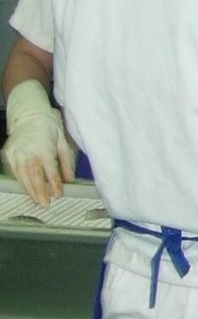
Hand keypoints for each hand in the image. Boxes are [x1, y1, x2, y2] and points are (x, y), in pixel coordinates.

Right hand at [3, 82, 76, 207]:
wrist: (28, 114)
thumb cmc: (49, 126)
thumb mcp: (63, 140)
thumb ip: (66, 161)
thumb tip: (69, 179)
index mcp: (44, 147)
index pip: (50, 170)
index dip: (54, 184)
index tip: (58, 195)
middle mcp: (28, 151)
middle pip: (34, 175)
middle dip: (39, 192)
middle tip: (45, 204)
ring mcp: (16, 152)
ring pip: (22, 175)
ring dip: (29, 190)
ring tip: (37, 201)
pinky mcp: (8, 153)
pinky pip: (15, 171)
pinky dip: (21, 181)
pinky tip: (27, 189)